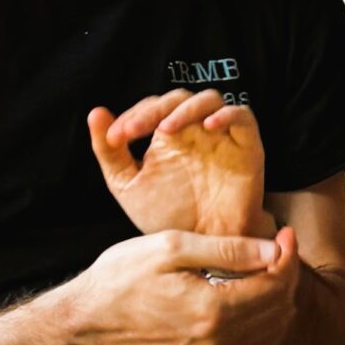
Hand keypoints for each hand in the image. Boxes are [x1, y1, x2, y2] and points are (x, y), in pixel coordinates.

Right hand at [52, 227, 301, 344]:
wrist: (87, 320)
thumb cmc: (121, 279)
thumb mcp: (171, 247)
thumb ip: (227, 250)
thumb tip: (272, 250)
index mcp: (211, 311)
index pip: (274, 285)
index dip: (287, 255)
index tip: (285, 234)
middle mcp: (215, 342)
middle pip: (279, 309)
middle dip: (286, 274)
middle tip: (279, 247)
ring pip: (272, 333)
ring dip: (280, 300)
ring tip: (269, 270)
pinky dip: (266, 326)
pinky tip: (257, 301)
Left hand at [88, 90, 269, 238]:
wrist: (203, 246)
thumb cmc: (169, 217)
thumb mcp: (128, 186)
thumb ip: (110, 153)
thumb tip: (96, 113)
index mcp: (168, 136)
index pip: (151, 107)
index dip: (133, 115)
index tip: (115, 138)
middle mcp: (195, 130)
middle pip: (178, 98)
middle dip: (153, 110)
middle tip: (133, 131)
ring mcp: (221, 136)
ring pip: (210, 100)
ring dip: (186, 108)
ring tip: (166, 128)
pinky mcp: (247, 146)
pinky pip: (243, 116)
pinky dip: (227, 114)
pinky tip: (208, 125)